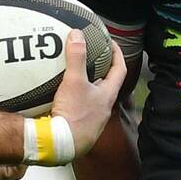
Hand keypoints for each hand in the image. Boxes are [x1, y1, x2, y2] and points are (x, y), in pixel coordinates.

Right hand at [50, 31, 125, 157]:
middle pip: (107, 83)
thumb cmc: (73, 115)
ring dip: (86, 84)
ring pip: (93, 97)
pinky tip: (61, 96)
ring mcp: (92, 119)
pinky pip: (80, 108)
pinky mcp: (80, 127)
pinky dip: (74, 98)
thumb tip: (77, 34)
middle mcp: (103, 108)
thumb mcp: (74, 81)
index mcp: (108, 95)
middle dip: (101, 69)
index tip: (111, 43)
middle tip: (92, 56)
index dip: (117, 54)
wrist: (61, 145)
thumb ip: (76, 57)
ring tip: (74, 74)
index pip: (120, 69)